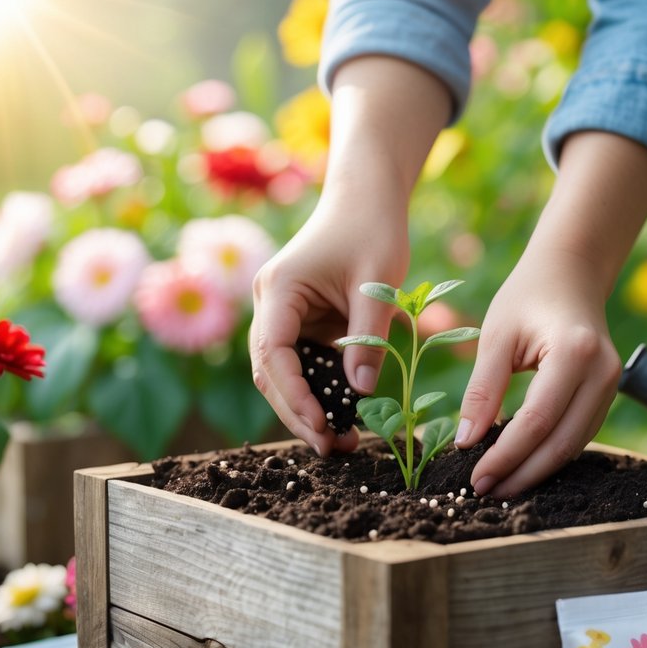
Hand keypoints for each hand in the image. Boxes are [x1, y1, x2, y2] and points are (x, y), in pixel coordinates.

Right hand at [249, 197, 408, 456]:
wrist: (367, 198)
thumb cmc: (372, 230)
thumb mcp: (377, 284)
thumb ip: (367, 338)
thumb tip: (361, 393)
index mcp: (278, 289)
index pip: (273, 353)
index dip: (294, 395)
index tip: (322, 425)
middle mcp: (270, 305)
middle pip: (270, 372)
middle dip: (299, 413)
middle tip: (334, 448)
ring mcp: (282, 314)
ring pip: (282, 375)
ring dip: (308, 409)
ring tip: (344, 443)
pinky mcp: (299, 323)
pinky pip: (302, 365)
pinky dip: (320, 392)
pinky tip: (345, 416)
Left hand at [455, 249, 621, 497]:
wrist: (570, 274)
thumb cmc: (528, 297)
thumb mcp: (496, 337)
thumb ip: (482, 390)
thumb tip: (466, 442)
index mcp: (574, 354)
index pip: (537, 421)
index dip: (506, 456)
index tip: (476, 477)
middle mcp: (602, 373)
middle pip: (561, 442)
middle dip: (522, 473)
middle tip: (486, 492)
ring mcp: (612, 385)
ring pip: (574, 445)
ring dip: (537, 470)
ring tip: (500, 485)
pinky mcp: (609, 394)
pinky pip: (580, 435)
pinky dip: (552, 453)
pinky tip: (523, 464)